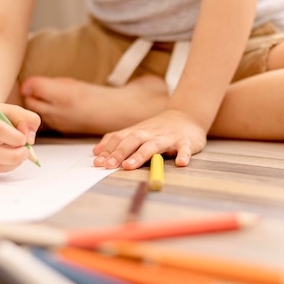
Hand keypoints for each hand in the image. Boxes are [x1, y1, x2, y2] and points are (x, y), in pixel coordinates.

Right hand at [0, 104, 40, 174]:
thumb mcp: (13, 111)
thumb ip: (26, 119)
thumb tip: (29, 138)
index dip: (10, 135)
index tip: (23, 139)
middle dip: (11, 155)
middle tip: (26, 152)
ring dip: (10, 163)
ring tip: (21, 154)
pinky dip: (5, 167)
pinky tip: (12, 159)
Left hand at [92, 110, 206, 169]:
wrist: (186, 117)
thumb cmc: (158, 129)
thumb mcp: (136, 132)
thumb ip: (117, 141)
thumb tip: (96, 152)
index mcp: (138, 132)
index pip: (119, 139)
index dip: (108, 150)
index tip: (97, 163)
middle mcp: (150, 134)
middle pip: (133, 140)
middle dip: (119, 152)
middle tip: (108, 165)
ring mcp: (168, 137)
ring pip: (153, 145)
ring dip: (140, 155)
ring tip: (129, 166)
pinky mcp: (185, 142)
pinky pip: (184, 149)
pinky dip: (183, 155)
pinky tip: (180, 163)